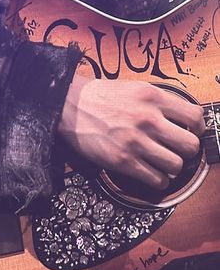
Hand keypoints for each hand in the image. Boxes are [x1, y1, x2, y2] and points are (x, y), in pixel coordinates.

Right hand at [58, 75, 204, 189]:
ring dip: (173, 167)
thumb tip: (180, 116)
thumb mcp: (134, 88)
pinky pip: (156, 179)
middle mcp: (148, 119)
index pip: (195, 116)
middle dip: (188, 151)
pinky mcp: (123, 161)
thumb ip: (159, 101)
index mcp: (153, 97)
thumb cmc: (100, 97)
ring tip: (165, 163)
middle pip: (190, 145)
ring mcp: (136, 142)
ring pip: (176, 165)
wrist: (70, 107)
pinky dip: (159, 180)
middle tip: (180, 150)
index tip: (194, 131)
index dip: (199, 127)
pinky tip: (153, 173)